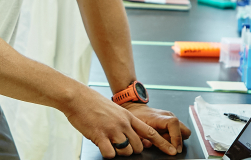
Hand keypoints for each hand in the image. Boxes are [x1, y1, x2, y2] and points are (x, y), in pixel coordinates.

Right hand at [62, 87, 177, 157]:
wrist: (77, 97)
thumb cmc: (93, 103)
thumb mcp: (115, 110)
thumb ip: (125, 122)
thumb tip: (132, 136)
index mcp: (128, 116)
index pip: (151, 132)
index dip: (163, 143)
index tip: (172, 151)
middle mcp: (123, 124)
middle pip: (138, 146)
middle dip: (131, 150)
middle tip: (120, 145)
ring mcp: (112, 130)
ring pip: (126, 151)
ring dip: (118, 152)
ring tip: (108, 143)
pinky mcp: (100, 135)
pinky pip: (110, 154)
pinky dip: (107, 154)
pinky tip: (102, 146)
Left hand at [122, 102, 191, 153]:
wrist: (138, 109)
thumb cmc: (137, 118)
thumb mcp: (136, 128)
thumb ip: (142, 137)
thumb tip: (149, 145)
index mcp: (159, 117)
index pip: (173, 123)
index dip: (176, 137)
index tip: (175, 149)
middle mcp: (168, 116)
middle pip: (184, 130)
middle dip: (178, 142)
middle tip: (170, 148)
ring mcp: (172, 118)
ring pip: (184, 132)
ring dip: (178, 140)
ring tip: (167, 143)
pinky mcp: (173, 121)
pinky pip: (180, 131)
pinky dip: (176, 138)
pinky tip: (167, 139)